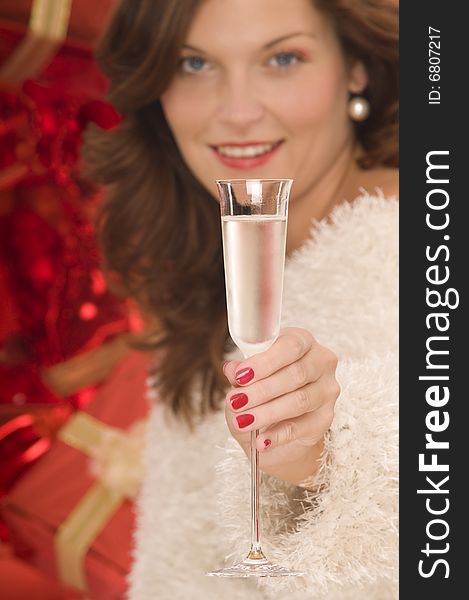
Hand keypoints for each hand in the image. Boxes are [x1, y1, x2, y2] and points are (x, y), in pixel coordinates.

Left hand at [223, 328, 339, 484]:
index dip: (264, 361)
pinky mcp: (325, 419)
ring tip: (242, 421)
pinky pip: (301, 427)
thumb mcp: (245, 378)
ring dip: (267, 413)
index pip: (290, 346)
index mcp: (302, 341)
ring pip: (299, 401)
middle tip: (235, 402)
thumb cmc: (262, 391)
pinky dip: (277, 435)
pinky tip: (260, 441)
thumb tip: (232, 369)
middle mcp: (321, 362)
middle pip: (296, 373)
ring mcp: (326, 391)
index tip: (240, 376)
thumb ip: (240, 372)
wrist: (275, 427)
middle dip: (261, 390)